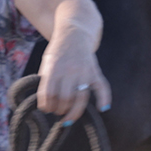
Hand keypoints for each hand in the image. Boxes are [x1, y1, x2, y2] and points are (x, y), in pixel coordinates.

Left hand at [14, 0, 111, 125]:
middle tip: (57, 112)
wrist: (75, 33)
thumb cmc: (58, 51)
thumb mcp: (47, 62)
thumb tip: (46, 103)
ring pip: (81, 97)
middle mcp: (70, 70)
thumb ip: (46, 80)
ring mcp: (84, 71)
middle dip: (59, 110)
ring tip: (68, 118)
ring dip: (74, 111)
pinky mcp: (95, 72)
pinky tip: (102, 108)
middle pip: (65, 98)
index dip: (46, 105)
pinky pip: (102, 87)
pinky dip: (104, 98)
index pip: (49, 93)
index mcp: (54, 67)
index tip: (46, 109)